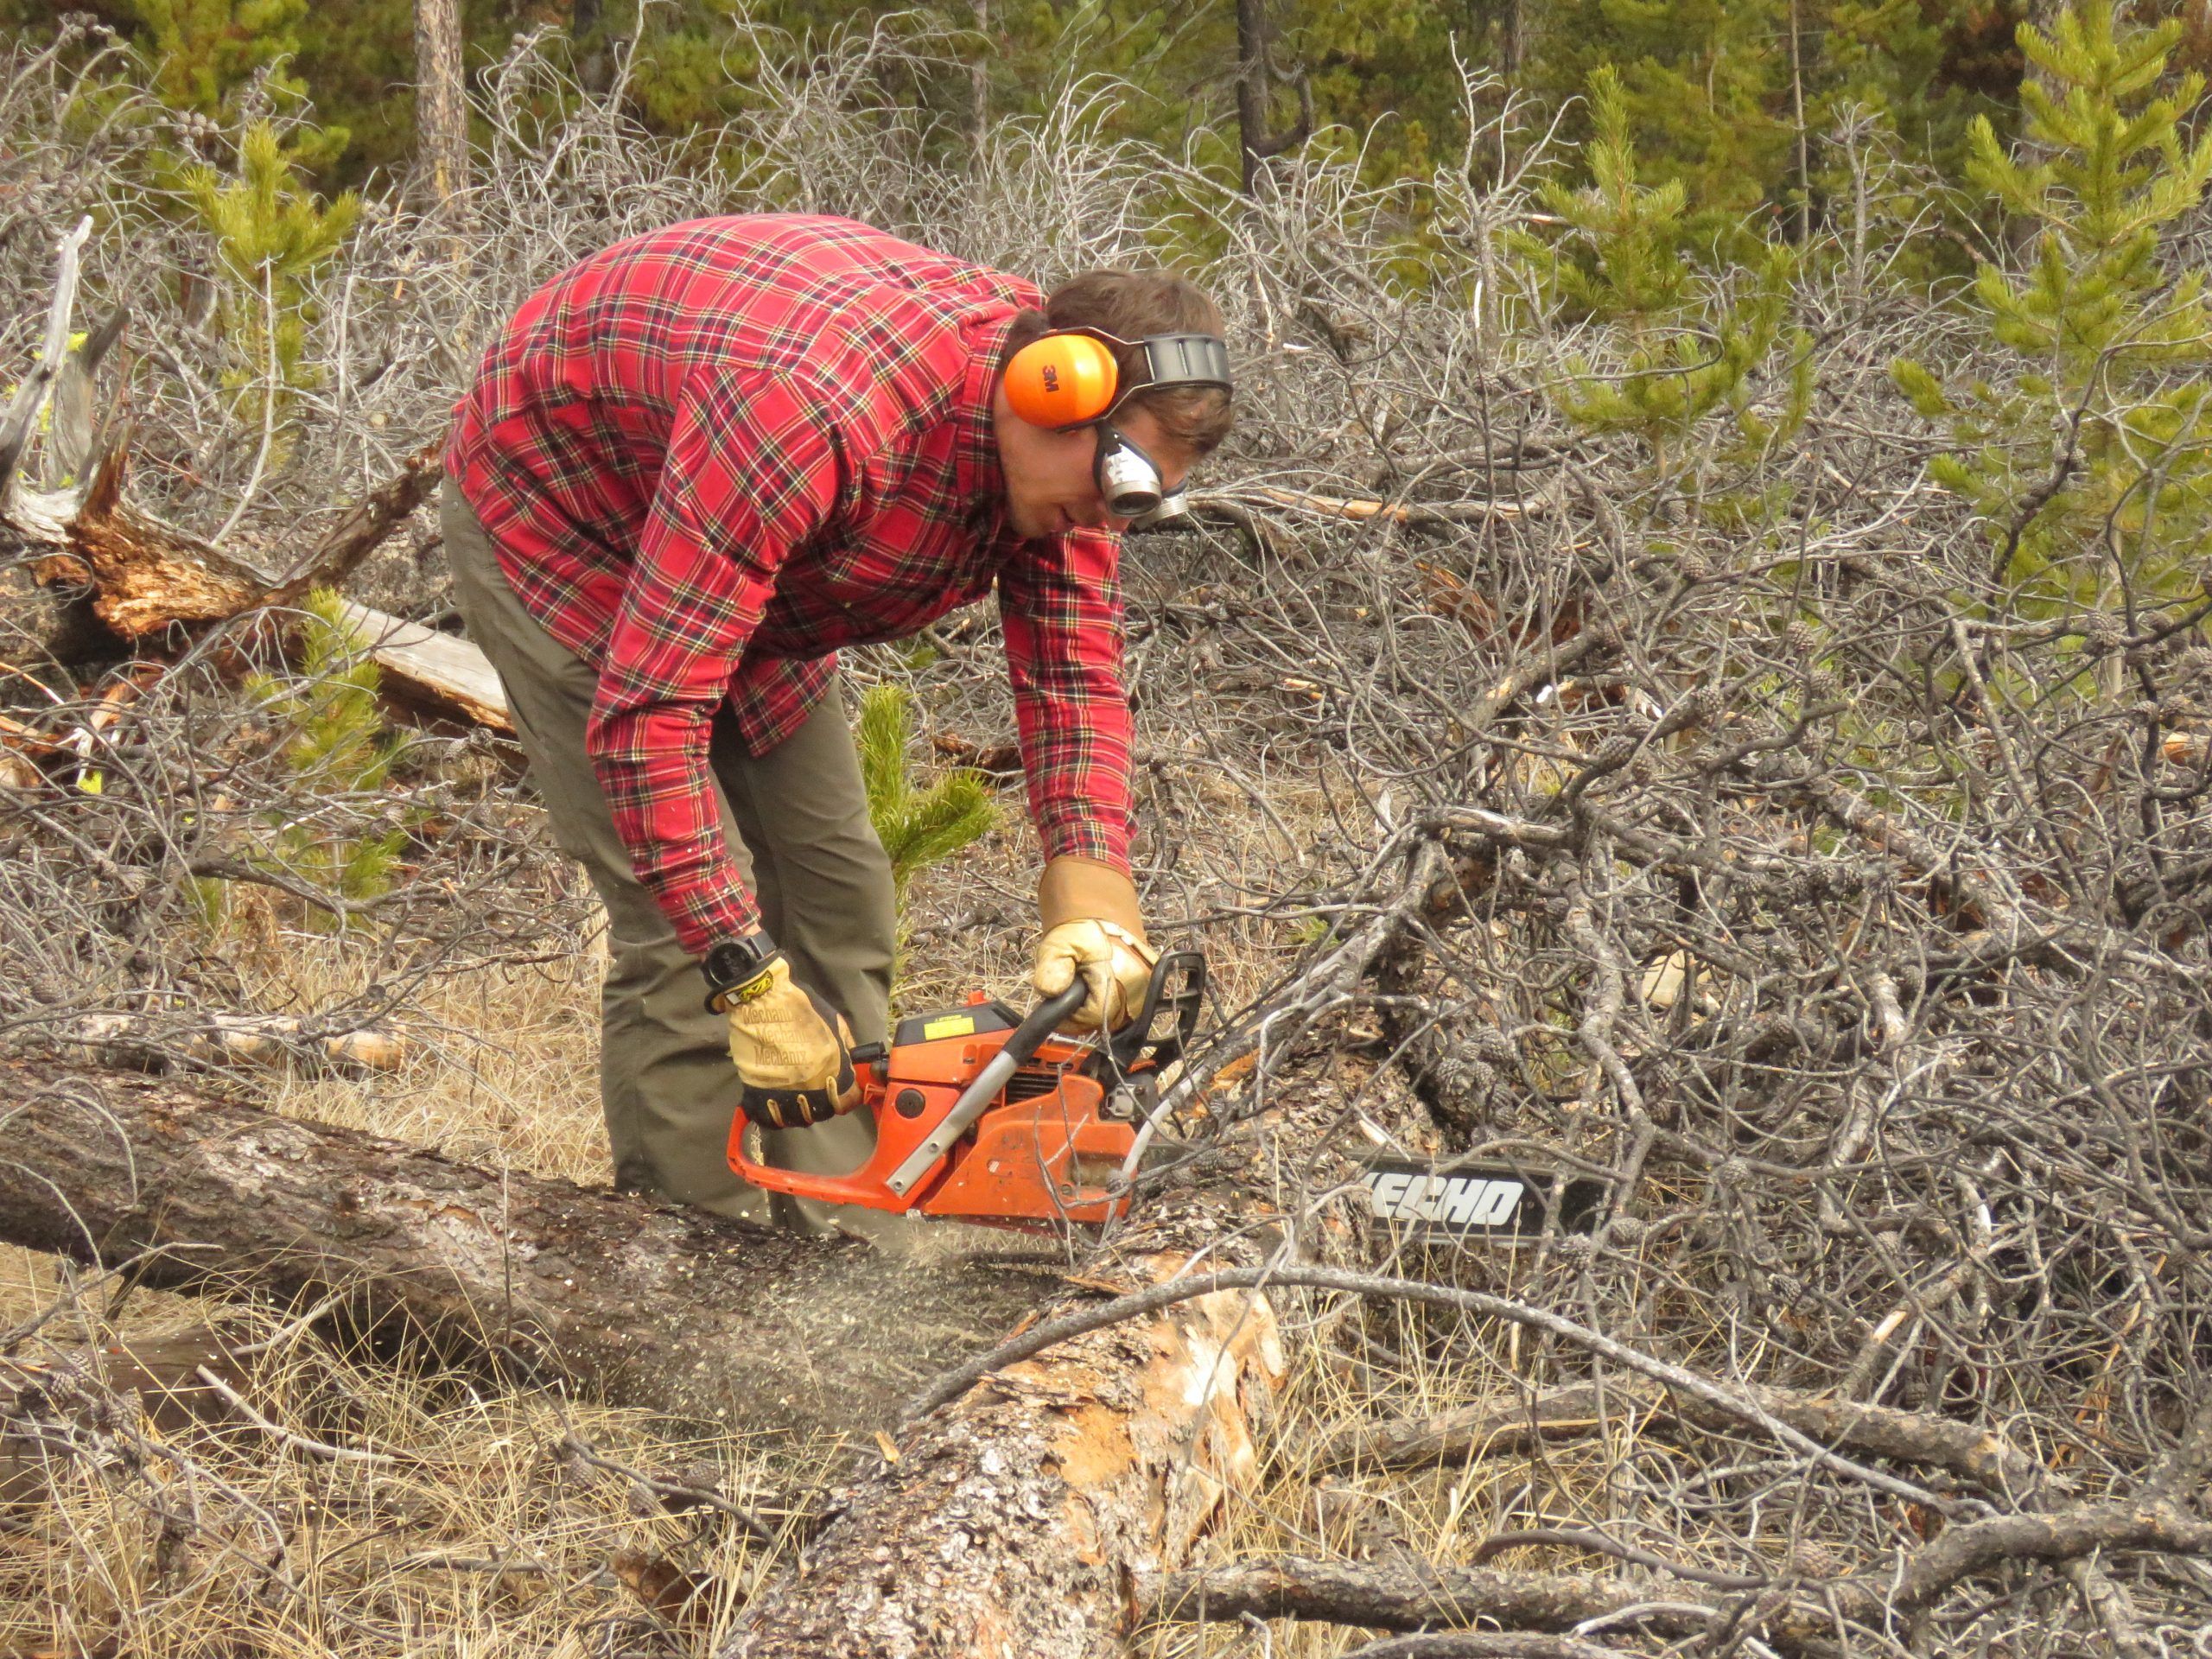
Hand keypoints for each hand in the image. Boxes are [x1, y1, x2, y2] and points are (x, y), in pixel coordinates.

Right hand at [724, 956, 859, 1128]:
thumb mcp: (835, 1020)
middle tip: (817, 1093)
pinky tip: (775, 1105)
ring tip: (795, 1099)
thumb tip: (854, 1063)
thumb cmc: (800, 1006)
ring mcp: (782, 1090)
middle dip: (823, 1106)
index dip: (847, 1099)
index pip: (847, 1102)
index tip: (843, 1094)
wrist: (760, 999)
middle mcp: (810, 1084)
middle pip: (822, 1113)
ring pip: (795, 1119)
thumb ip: (847, 1045)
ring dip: (798, 1112)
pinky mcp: (757, 1090)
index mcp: (832, 1067)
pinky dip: (772, 1116)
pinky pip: (767, 1116)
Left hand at [1033, 855, 1156, 1032]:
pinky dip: (1105, 994)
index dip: (1070, 1014)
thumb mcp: (1057, 943)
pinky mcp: (1147, 978)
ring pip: (1113, 1013)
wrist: (1101, 892)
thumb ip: (1051, 972)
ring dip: (1094, 1001)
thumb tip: (1051, 994)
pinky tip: (1095, 974)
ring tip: (1083, 973)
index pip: (1093, 1020)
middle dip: (1083, 1007)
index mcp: (1124, 978)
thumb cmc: (1079, 916)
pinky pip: (1122, 1001)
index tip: (1058, 996)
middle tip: (1071, 980)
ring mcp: (1147, 982)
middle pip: (1106, 1020)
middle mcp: (1142, 985)